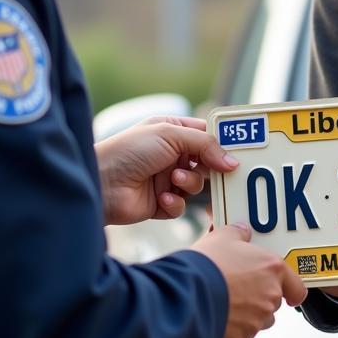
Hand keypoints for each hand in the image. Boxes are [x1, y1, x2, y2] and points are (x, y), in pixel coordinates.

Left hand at [95, 116, 237, 225]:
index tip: (237, 153)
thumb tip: (231, 160)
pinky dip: (175, 203)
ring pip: (196, 185)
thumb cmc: (129, 151)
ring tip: (174, 180)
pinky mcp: (160, 202)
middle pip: (205, 162)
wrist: (100, 183)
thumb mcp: (170, 136)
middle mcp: (171, 155)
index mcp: (172, 132)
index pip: (206, 135)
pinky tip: (162, 198)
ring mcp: (165, 179)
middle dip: (209, 167)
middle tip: (219, 172)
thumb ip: (205, 145)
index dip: (221, 144)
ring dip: (188, 183)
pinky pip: (181, 205)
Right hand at [192, 222, 307, 337]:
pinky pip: (240, 333)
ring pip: (258, 320)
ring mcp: (256, 320)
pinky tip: (216, 313)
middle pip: (273, 302)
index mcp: (273, 270)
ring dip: (248, 314)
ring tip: (226, 300)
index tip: (289, 293)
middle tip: (240, 286)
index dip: (293, 291)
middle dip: (260, 296)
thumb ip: (238, 232)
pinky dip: (232, 326)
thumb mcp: (223, 237)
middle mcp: (270, 297)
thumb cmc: (209, 263)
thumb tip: (243, 230)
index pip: (297, 288)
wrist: (188, 294)